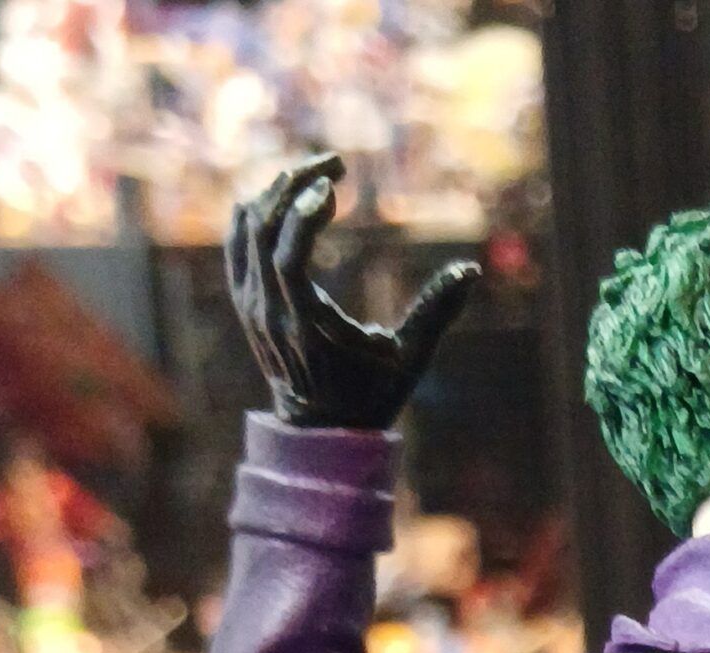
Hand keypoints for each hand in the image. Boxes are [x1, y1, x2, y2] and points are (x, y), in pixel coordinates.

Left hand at [227, 156, 477, 432]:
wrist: (319, 431)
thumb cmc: (371, 395)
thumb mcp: (410, 360)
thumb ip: (436, 312)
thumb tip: (471, 271)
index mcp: (303, 327)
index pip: (288, 256)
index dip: (305, 213)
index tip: (334, 185)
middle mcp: (266, 312)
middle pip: (264, 228)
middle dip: (295, 185)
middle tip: (332, 163)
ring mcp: (249, 305)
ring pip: (247, 228)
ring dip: (278, 192)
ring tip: (314, 175)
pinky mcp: (243, 300)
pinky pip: (238, 240)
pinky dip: (257, 210)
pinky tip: (282, 196)